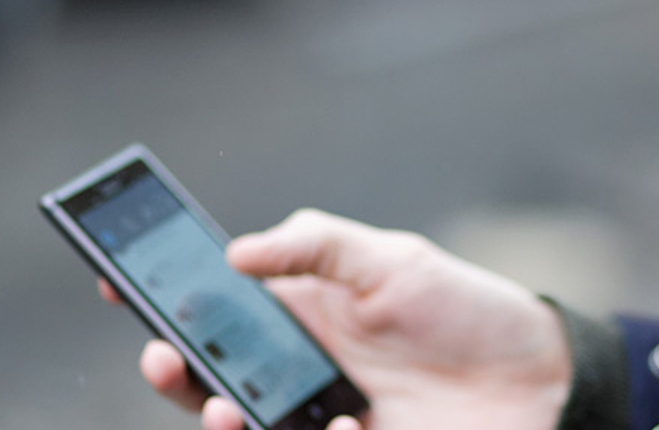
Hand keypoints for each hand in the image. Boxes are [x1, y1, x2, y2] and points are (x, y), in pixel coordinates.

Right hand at [101, 209, 572, 429]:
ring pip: (245, 428)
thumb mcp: (394, 259)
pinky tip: (353, 429)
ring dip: (224, 420)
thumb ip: (318, 246)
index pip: (219, 308)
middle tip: (164, 356)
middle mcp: (303, 370)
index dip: (167, 299)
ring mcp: (325, 418)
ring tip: (231, 409)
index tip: (119, 285)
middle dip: (177, 370)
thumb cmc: (466, 308)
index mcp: (304, 314)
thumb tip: (236, 250)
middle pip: (214, 377)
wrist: (539, 375)